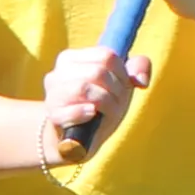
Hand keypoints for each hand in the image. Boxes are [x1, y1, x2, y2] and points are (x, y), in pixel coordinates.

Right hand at [40, 43, 147, 162]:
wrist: (78, 139)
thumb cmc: (100, 107)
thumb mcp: (121, 84)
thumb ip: (138, 68)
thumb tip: (141, 80)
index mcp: (71, 58)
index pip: (106, 55)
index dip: (122, 73)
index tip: (122, 86)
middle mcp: (57, 73)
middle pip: (97, 71)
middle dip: (116, 89)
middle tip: (117, 101)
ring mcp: (53, 95)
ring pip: (84, 88)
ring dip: (106, 101)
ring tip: (108, 110)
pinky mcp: (54, 116)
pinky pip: (71, 110)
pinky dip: (86, 113)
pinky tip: (92, 115)